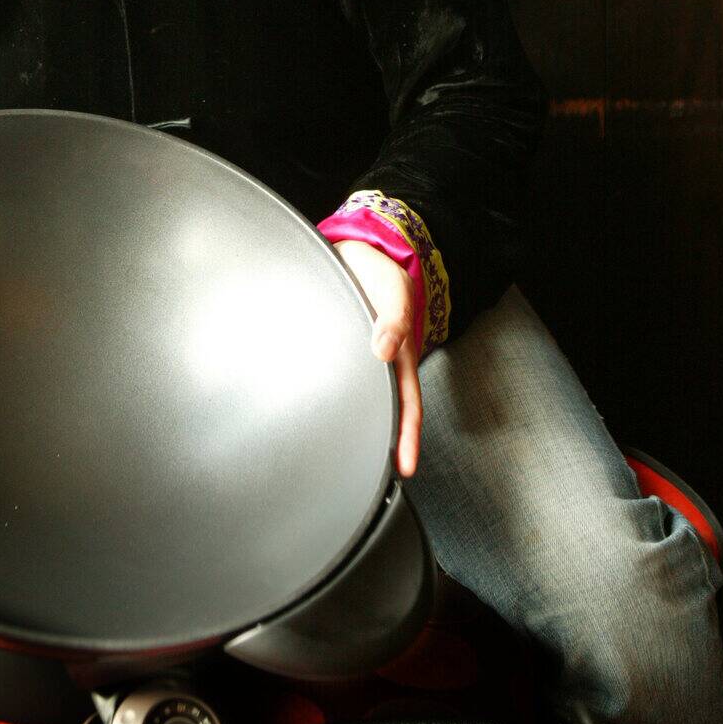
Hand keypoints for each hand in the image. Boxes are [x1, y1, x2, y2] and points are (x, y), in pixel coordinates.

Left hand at [331, 239, 421, 477]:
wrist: (356, 247)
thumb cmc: (378, 270)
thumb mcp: (393, 290)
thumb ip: (393, 319)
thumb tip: (383, 350)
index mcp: (398, 353)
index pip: (407, 403)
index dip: (407, 436)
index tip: (405, 467)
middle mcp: (379, 361)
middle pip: (383, 409)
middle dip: (379, 443)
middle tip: (366, 476)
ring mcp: (358, 357)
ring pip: (361, 398)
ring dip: (356, 425)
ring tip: (340, 455)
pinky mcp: (336, 349)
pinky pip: (338, 381)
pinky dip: (332, 400)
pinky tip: (315, 412)